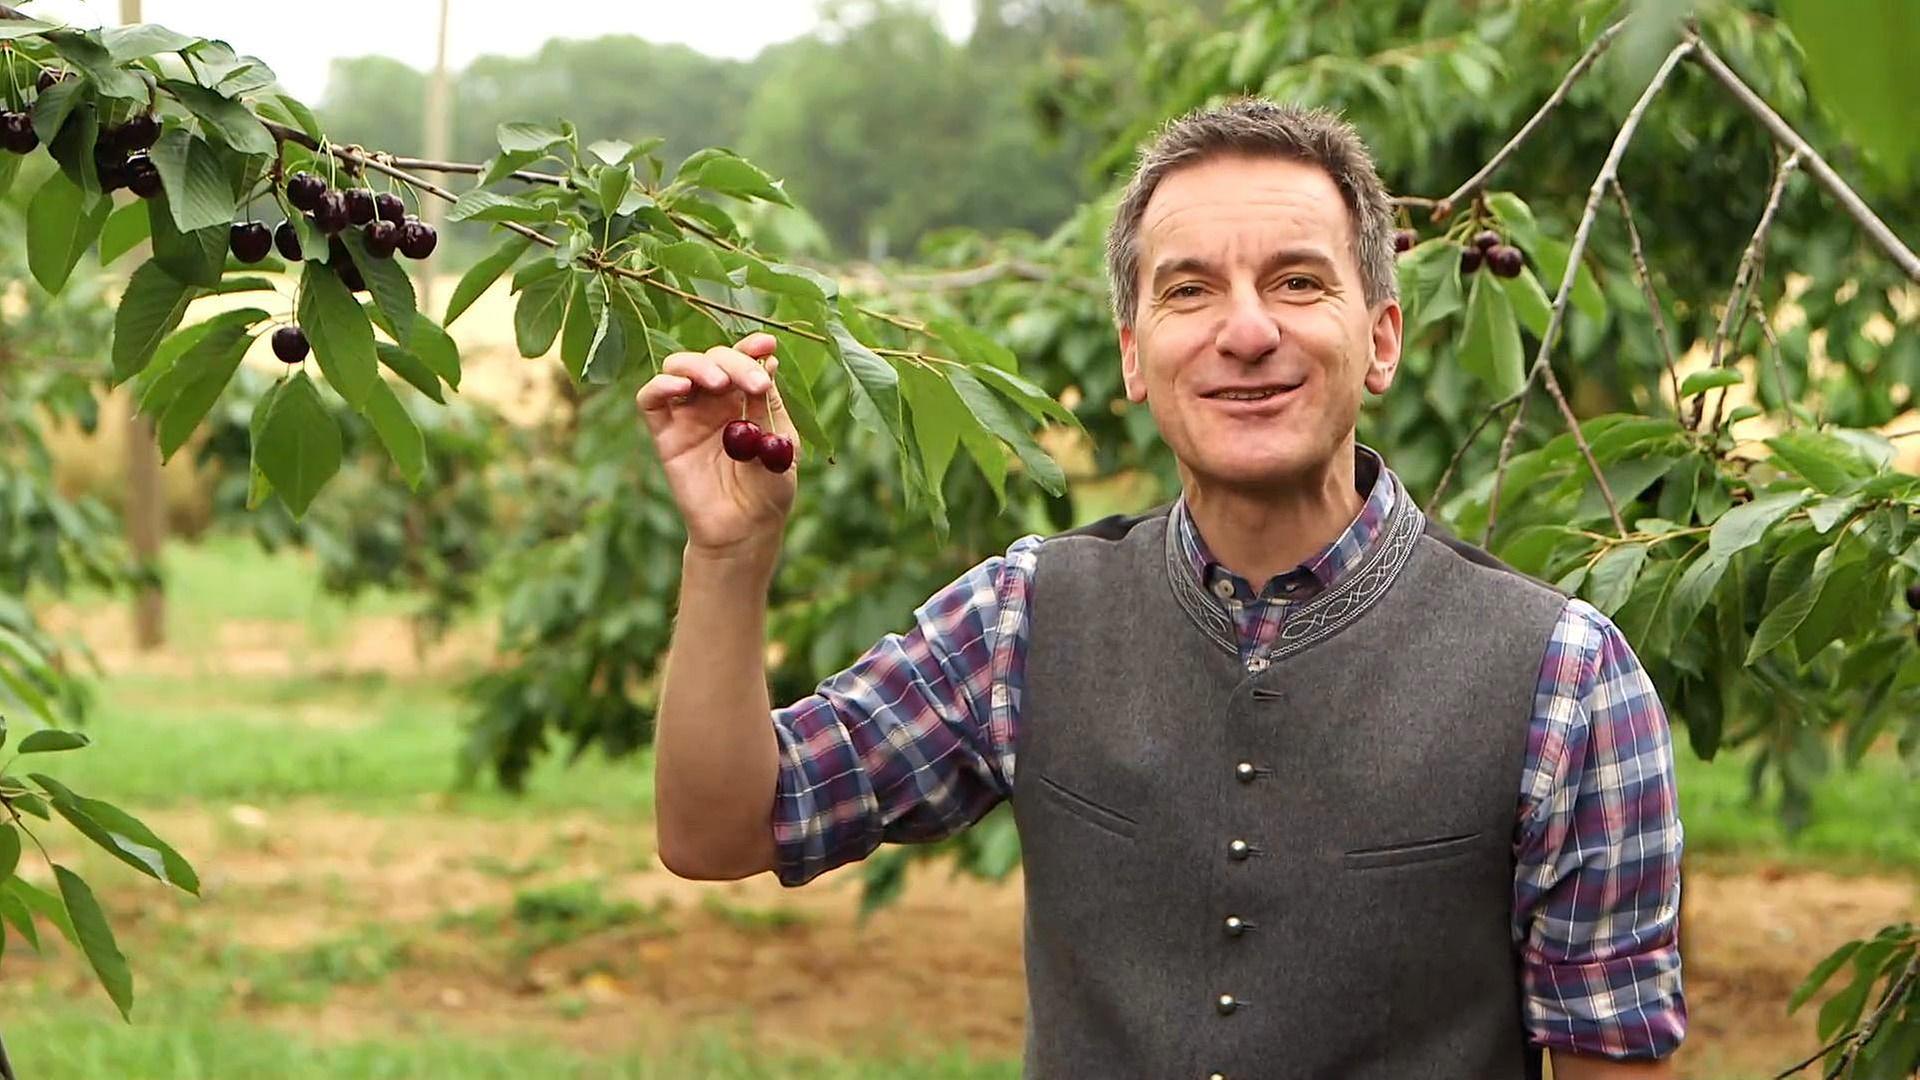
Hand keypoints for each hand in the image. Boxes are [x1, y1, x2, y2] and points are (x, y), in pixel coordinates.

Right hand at [636, 332, 797, 556]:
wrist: (745, 531)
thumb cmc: (769, 490)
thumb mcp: (780, 444)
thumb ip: (769, 406)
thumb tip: (769, 363)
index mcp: (746, 397)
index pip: (744, 359)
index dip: (751, 347)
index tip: (767, 344)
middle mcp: (715, 400)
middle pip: (714, 358)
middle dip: (735, 362)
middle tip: (755, 384)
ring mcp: (688, 414)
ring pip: (678, 367)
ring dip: (698, 365)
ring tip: (719, 382)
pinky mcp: (664, 434)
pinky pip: (650, 400)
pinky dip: (660, 385)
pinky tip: (681, 387)